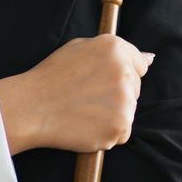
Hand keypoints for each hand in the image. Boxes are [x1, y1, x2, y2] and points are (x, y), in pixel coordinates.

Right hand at [0, 34, 153, 153]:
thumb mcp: (79, 48)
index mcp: (115, 49)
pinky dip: (107, 133)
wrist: (32, 107)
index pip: (139, 64)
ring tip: (83, 112)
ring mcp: (125, 101)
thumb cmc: (51, 77)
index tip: (103, 82)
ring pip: (128, 111)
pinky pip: (121, 133)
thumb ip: (114, 50)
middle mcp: (125, 73)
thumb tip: (150, 59)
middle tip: (86, 97)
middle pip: (135, 89)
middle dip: (117, 94)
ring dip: (112, 114)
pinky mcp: (120, 127)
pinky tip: (86, 126)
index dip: (120, 74)